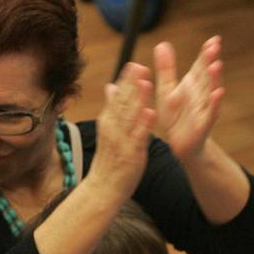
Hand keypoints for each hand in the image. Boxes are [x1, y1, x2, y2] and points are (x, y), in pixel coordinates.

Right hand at [90, 61, 155, 201]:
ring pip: (130, 117)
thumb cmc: (109, 160)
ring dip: (138, 98)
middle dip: (131, 84)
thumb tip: (110, 86)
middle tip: (141, 66)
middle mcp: (113, 129)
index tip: (134, 65)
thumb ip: (112, 108)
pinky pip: (138, 137)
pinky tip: (150, 112)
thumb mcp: (108, 131)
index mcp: (108, 121)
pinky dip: (144, 124)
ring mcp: (121, 141)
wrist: (103, 189)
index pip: (117, 98)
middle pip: (122, 103)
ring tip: (147, 81)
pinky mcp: (131, 154)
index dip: (125, 81)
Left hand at [153, 36, 223, 163]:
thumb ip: (166, 69)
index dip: (206, 54)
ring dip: (215, 79)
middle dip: (211, 61)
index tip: (213, 40)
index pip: (201, 66)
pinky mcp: (203, 125)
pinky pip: (210, 113)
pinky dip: (214, 104)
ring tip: (217, 65)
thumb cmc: (176, 118)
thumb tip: (162, 44)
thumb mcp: (167, 91)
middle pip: (207, 76)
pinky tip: (218, 94)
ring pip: (211, 92)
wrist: (180, 147)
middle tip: (215, 46)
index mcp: (193, 85)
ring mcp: (204, 110)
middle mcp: (201, 95)